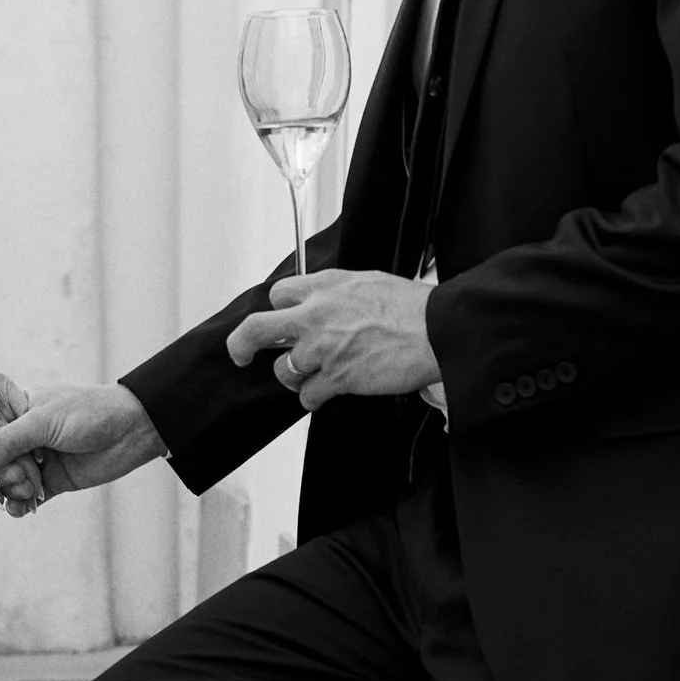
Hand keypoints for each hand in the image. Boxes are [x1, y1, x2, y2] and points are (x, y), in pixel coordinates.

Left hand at [0, 370, 43, 516]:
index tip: (32, 494)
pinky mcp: (0, 380)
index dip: (25, 478)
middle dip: (32, 467)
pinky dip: (23, 423)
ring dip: (29, 445)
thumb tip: (0, 502)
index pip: (10, 456)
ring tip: (28, 462)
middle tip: (35, 486)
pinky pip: (21, 407)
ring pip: (25, 425)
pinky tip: (18, 434)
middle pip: (21, 442)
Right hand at [0, 384, 165, 502]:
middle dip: (2, 475)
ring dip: (11, 491)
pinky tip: (17, 510)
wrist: (132, 429)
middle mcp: (27, 436)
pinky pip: (30, 497)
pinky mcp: (55, 480)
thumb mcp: (43, 420)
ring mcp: (41, 459)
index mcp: (19, 411)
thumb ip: (8, 441)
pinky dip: (21, 505)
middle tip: (14, 480)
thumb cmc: (90, 412)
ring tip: (20, 496)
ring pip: (12, 481)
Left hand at [226, 270, 440, 411]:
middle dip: (242, 345)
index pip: (278, 294)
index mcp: (325, 286)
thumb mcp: (369, 281)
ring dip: (294, 378)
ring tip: (311, 377)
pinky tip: (324, 395)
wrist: (438, 331)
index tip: (279, 319)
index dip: (278, 309)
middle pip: (256, 330)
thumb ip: (337, 291)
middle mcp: (316, 315)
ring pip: (283, 371)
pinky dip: (313, 399)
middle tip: (241, 355)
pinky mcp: (336, 378)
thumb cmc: (414, 308)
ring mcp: (323, 349)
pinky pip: (308, 396)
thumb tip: (323, 297)